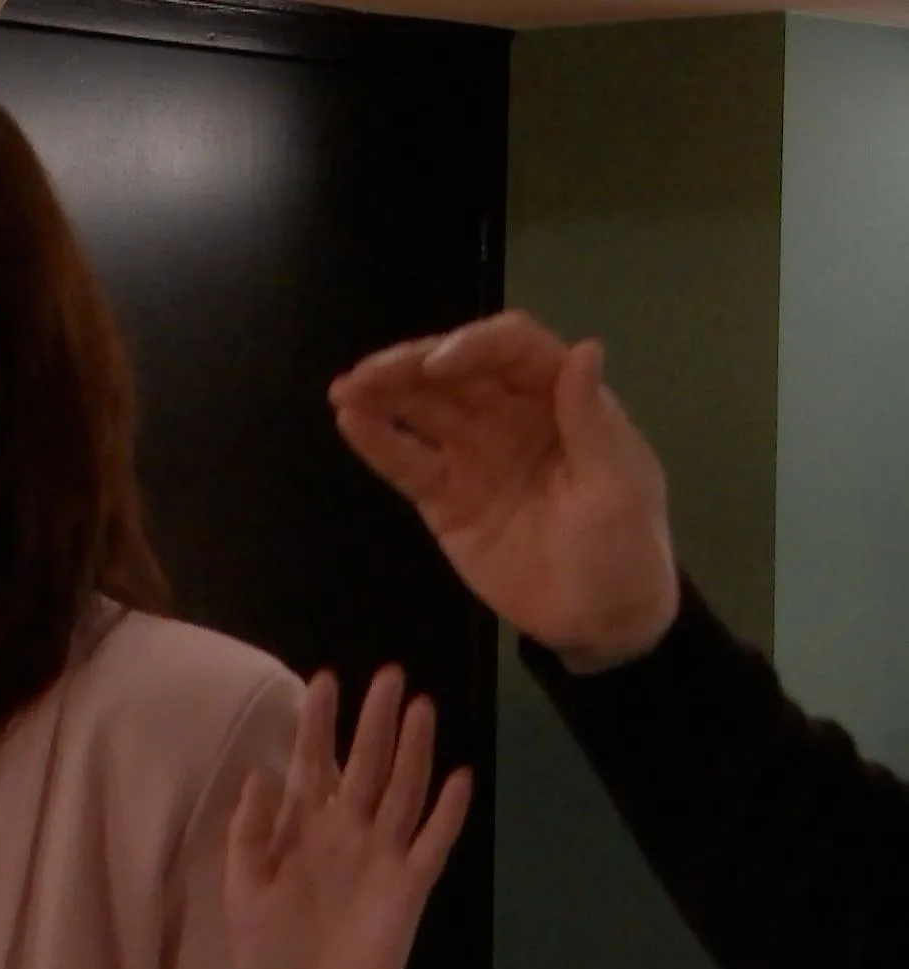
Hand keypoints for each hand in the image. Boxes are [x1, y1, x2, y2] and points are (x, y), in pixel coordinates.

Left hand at [224, 667, 470, 968]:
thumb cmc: (270, 946)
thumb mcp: (244, 890)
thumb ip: (249, 833)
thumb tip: (260, 772)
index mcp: (303, 826)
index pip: (314, 761)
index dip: (319, 722)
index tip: (325, 678)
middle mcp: (347, 829)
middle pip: (366, 763)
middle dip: (376, 720)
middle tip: (390, 674)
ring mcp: (382, 854)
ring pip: (402, 790)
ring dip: (414, 750)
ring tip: (423, 706)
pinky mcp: (410, 884)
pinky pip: (434, 842)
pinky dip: (448, 811)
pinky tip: (461, 776)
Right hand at [328, 311, 680, 669]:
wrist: (599, 623)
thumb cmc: (624, 550)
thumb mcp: (620, 486)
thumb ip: (591, 420)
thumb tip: (584, 348)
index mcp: (559, 401)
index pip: (512, 350)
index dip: (472, 345)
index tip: (436, 365)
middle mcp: (509, 414)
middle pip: (453, 372)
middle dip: (408, 365)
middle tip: (365, 375)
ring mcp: (472, 454)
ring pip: (421, 409)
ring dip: (382, 393)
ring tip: (344, 391)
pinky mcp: (444, 496)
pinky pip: (406, 462)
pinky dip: (378, 441)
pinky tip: (349, 422)